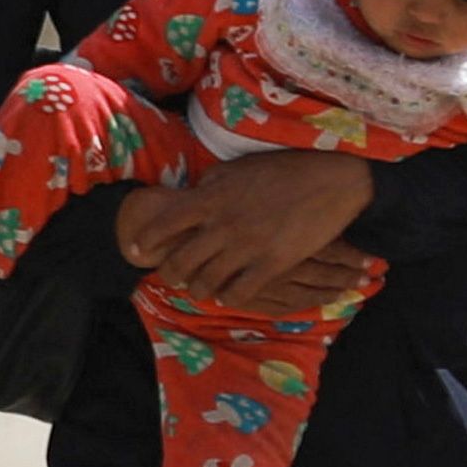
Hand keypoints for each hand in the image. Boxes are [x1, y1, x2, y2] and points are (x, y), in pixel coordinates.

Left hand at [116, 150, 368, 316]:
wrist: (331, 180)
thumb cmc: (283, 169)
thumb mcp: (237, 169)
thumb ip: (210, 186)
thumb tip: (191, 197)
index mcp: (210, 198)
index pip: (164, 224)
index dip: (145, 240)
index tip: (136, 250)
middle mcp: (223, 225)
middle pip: (180, 262)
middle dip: (169, 274)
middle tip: (170, 277)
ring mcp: (248, 246)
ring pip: (206, 282)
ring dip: (198, 289)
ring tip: (199, 288)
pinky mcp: (274, 263)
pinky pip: (240, 292)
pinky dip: (228, 298)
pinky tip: (228, 295)